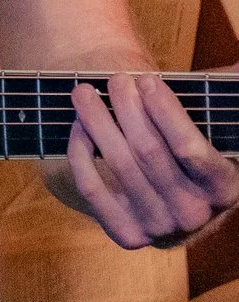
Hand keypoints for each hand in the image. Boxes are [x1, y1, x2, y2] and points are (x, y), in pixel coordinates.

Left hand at [63, 73, 238, 248]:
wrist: (173, 194)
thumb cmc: (193, 146)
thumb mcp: (216, 127)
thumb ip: (227, 96)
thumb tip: (237, 67)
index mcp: (225, 188)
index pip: (190, 149)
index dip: (165, 111)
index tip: (147, 79)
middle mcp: (195, 214)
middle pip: (148, 151)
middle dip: (127, 107)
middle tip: (115, 78)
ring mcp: (159, 228)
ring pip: (118, 164)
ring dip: (96, 121)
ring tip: (84, 91)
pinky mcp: (126, 234)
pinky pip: (92, 188)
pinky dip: (80, 151)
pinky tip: (79, 125)